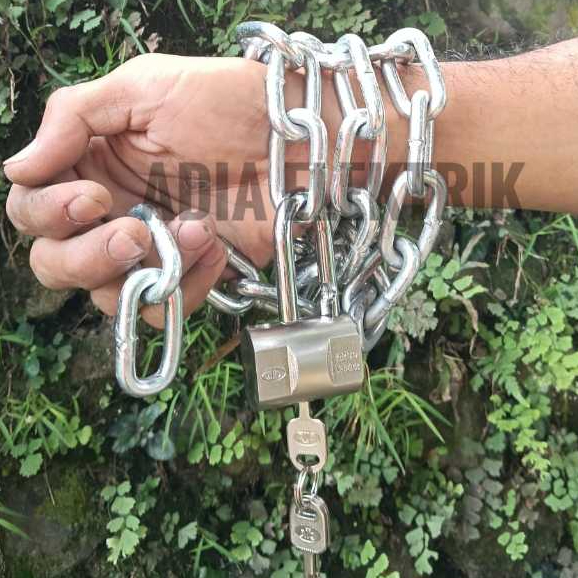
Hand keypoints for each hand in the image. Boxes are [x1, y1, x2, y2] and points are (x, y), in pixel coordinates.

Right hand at [4, 53, 294, 325]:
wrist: (293, 137)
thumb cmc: (225, 101)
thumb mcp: (143, 87)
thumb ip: (73, 119)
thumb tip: (15, 168)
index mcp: (92, 166)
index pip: (34, 209)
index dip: (49, 213)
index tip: (93, 196)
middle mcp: (114, 213)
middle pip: (58, 264)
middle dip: (87, 256)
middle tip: (132, 231)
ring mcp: (154, 248)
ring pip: (107, 295)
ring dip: (143, 268)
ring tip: (194, 230)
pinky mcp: (193, 272)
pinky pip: (164, 304)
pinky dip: (185, 284)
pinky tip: (213, 243)